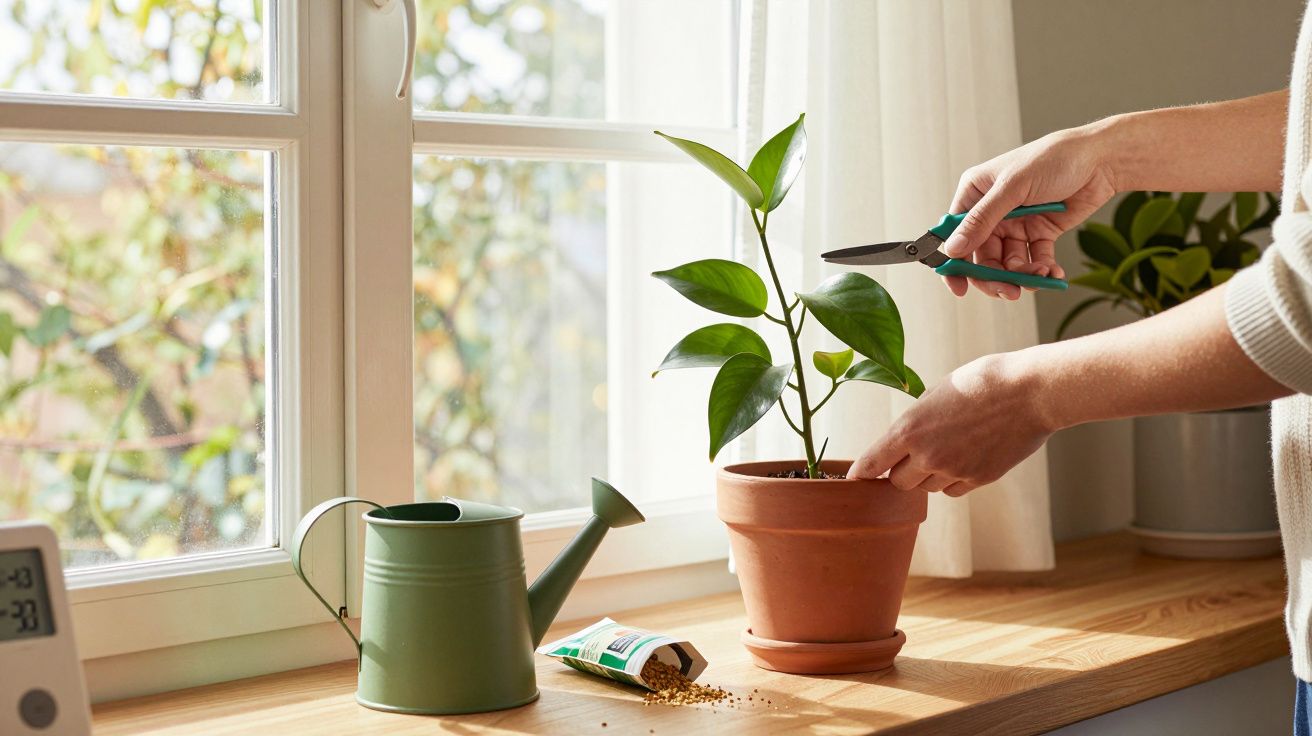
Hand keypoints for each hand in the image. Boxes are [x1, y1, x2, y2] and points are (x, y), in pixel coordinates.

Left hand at [848, 353, 1055, 495]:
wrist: (1029, 392)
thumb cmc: (982, 381)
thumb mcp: (937, 392)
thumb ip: (917, 420)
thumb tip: (906, 440)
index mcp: (909, 429)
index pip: (873, 462)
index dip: (861, 473)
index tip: (853, 479)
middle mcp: (927, 455)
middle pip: (898, 482)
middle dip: (901, 471)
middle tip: (913, 455)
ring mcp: (954, 470)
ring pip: (927, 488)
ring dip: (929, 475)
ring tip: (949, 447)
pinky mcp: (978, 480)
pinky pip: (953, 490)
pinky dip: (953, 480)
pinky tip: (966, 458)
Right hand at [943, 126, 1117, 299]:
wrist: (1100, 159)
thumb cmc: (1053, 159)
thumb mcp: (1012, 187)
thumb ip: (981, 220)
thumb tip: (952, 248)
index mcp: (976, 193)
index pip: (955, 234)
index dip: (955, 263)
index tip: (960, 287)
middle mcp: (992, 211)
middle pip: (982, 256)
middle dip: (995, 276)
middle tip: (1009, 290)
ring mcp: (1016, 224)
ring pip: (1009, 263)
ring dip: (1023, 274)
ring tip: (1040, 275)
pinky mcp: (1040, 233)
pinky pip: (1034, 259)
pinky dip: (1043, 270)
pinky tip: (1052, 273)